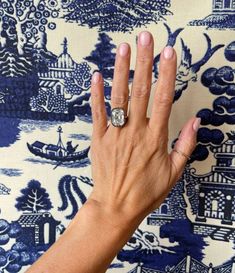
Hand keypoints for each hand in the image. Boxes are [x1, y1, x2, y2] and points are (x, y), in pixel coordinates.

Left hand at [88, 31, 199, 226]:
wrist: (115, 206)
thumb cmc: (144, 192)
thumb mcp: (173, 172)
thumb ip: (185, 145)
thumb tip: (195, 123)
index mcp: (155, 138)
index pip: (164, 99)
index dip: (167, 74)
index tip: (169, 54)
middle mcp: (135, 131)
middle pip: (141, 91)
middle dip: (144, 62)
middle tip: (146, 38)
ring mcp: (115, 133)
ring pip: (118, 97)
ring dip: (121, 70)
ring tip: (124, 48)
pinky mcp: (98, 138)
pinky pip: (97, 112)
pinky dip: (96, 94)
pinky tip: (96, 76)